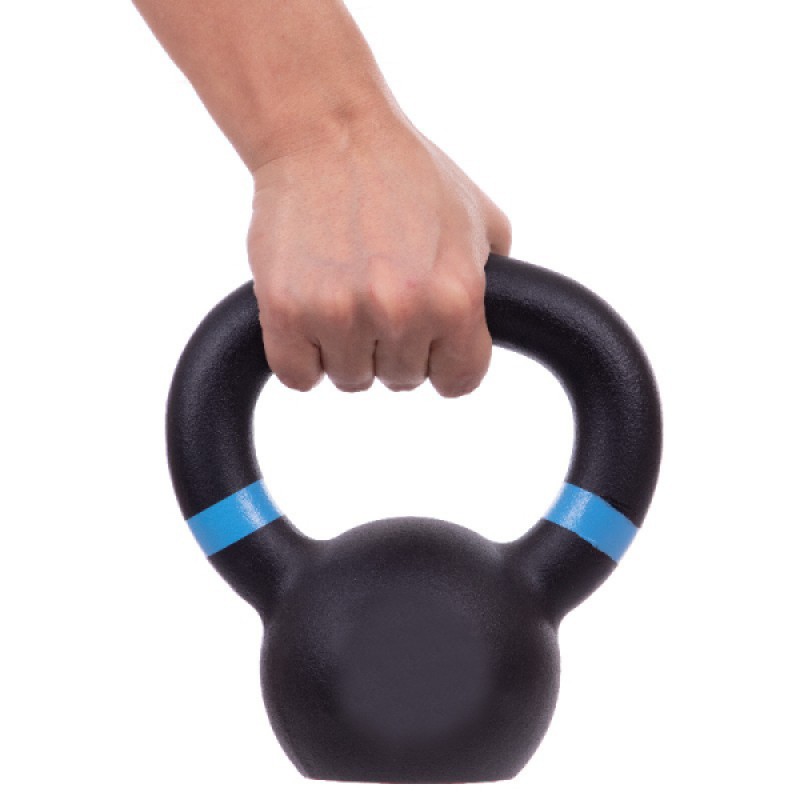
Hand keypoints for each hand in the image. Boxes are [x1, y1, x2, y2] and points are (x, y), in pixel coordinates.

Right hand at [247, 106, 510, 396]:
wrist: (326, 131)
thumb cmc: (401, 169)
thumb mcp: (477, 217)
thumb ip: (493, 279)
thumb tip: (500, 319)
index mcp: (456, 296)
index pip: (460, 379)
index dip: (444, 360)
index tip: (428, 341)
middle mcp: (402, 312)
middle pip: (402, 379)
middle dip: (392, 345)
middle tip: (376, 292)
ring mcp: (340, 314)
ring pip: (350, 379)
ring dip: (346, 348)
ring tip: (342, 291)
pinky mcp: (286, 312)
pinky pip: (297, 375)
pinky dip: (300, 355)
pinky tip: (308, 314)